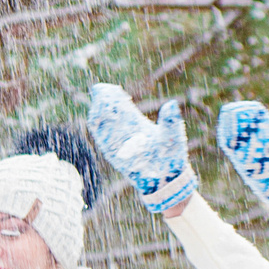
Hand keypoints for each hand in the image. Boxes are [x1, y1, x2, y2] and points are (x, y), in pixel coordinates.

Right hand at [86, 85, 197, 215]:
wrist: (166, 179)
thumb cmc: (171, 157)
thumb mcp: (173, 136)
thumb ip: (170, 121)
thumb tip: (172, 105)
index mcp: (138, 124)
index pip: (122, 107)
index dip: (114, 97)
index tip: (108, 88)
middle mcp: (126, 132)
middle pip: (111, 114)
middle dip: (104, 102)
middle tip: (99, 90)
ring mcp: (119, 143)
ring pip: (105, 126)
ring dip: (100, 115)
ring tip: (96, 103)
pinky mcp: (115, 155)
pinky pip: (104, 141)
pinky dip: (99, 130)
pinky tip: (95, 120)